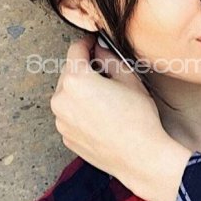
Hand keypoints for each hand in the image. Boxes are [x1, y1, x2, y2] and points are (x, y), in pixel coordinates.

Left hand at [49, 34, 192, 200]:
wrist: (140, 157)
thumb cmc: (138, 119)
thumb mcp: (128, 78)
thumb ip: (109, 57)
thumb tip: (100, 48)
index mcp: (75, 80)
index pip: (75, 50)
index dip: (88, 43)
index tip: (95, 43)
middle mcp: (60, 100)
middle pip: (69, 72)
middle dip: (85, 69)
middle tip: (107, 74)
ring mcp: (61, 121)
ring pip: (67, 95)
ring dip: (81, 91)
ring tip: (106, 100)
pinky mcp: (66, 136)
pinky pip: (69, 114)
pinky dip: (80, 111)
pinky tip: (101, 117)